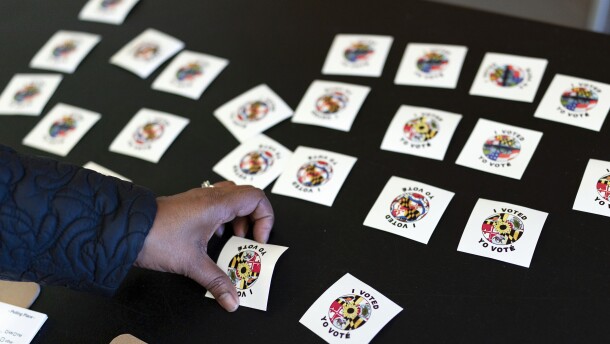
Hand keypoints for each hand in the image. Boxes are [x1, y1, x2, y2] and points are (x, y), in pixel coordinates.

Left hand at [134, 182, 273, 311]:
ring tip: (231, 239)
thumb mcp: (192, 263)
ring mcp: (198, 199)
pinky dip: (221, 219)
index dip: (264, 218)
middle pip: (246, 196)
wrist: (124, 229)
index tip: (257, 239)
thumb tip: (232, 298)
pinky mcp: (188, 205)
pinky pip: (215, 205)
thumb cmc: (156, 237)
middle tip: (247, 239)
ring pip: (230, 198)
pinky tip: (211, 238)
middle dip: (253, 219)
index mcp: (217, 203)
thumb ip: (216, 281)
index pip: (256, 197)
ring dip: (237, 218)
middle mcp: (210, 196)